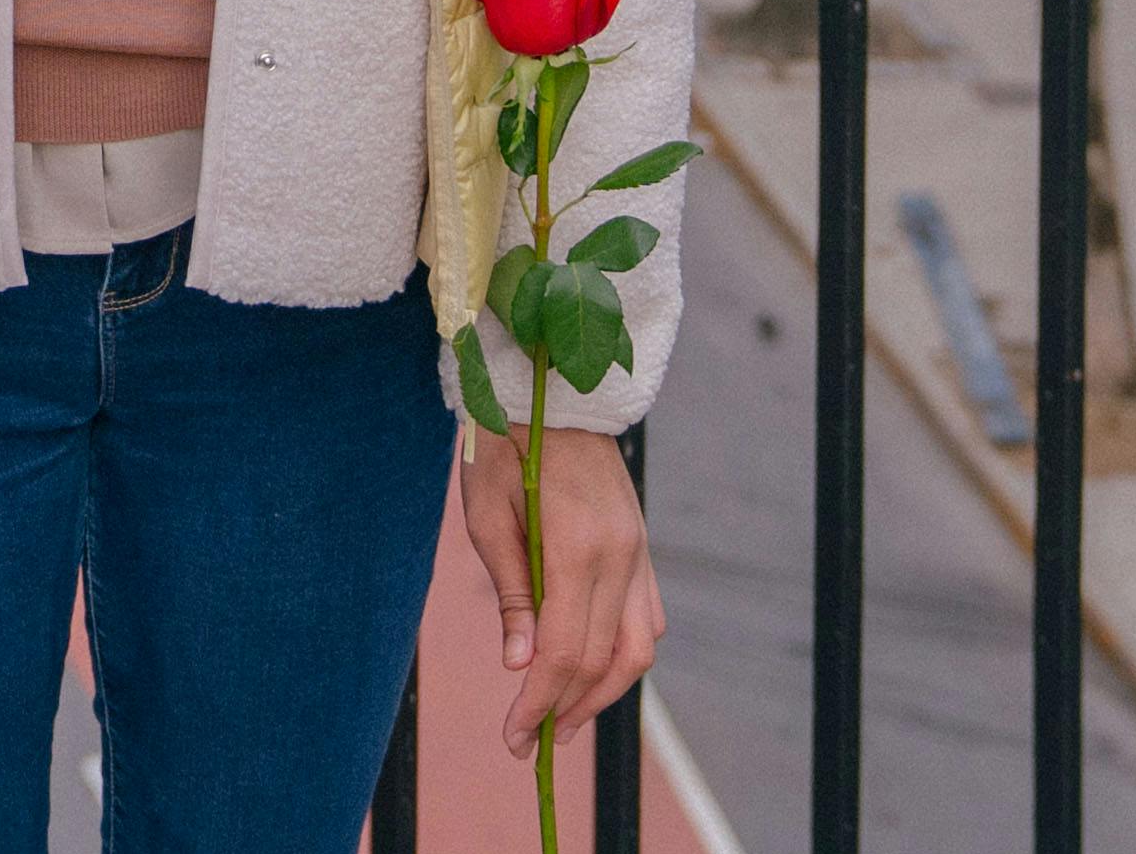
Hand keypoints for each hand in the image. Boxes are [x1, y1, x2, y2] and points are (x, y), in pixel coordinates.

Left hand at [460, 425, 659, 760]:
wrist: (553, 392)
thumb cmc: (503, 446)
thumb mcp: (487, 516)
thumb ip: (513, 593)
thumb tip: (521, 665)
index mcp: (578, 547)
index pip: (564, 651)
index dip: (539, 702)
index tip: (514, 736)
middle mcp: (621, 556)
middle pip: (602, 660)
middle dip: (565, 708)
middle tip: (528, 743)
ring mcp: (639, 552)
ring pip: (637, 649)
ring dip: (602, 694)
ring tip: (563, 722)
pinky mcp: (642, 548)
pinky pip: (647, 620)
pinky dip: (623, 657)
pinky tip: (593, 675)